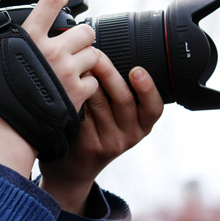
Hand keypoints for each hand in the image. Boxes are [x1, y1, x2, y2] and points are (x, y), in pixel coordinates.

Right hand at [0, 0, 100, 176]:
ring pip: (94, 54)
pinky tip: (75, 89)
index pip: (52, 1)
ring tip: (74, 68)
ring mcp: (67, 73)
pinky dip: (87, 84)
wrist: (3, 135)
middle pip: (86, 30)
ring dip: (86, 60)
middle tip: (72, 45)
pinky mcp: (77, 94)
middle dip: (81, 36)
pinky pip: (94, 81)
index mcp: (28, 38)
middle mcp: (52, 51)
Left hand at [38, 56, 163, 215]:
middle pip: (122, 99)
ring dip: (88, 80)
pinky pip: (82, 113)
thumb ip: (118, 92)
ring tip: (78, 62)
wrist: (74, 167)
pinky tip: (65, 83)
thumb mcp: (117, 117)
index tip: (137, 70)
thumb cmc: (95, 130)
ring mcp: (108, 142)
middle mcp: (129, 135)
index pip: (154, 107)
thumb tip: (105, 52)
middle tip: (96, 54)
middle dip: (109, 72)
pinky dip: (75, 96)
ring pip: (99, 104)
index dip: (147, 88)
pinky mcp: (88, 145)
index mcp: (142, 124)